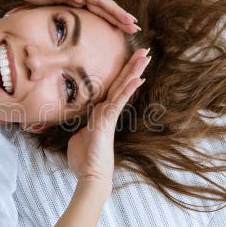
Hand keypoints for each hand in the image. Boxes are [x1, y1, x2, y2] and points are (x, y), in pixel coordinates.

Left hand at [66, 48, 151, 181]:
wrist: (90, 175)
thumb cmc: (84, 159)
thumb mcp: (79, 136)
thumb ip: (81, 125)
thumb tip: (80, 124)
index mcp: (101, 112)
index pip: (113, 87)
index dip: (122, 73)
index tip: (131, 58)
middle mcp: (108, 111)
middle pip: (122, 83)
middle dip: (133, 66)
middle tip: (146, 50)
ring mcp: (109, 115)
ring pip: (123, 88)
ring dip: (134, 71)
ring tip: (146, 56)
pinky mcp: (108, 121)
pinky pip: (118, 101)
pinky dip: (127, 89)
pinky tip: (137, 78)